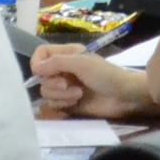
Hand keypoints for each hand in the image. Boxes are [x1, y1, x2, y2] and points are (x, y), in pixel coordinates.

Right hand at [30, 44, 149, 119]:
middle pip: (42, 77)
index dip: (37, 63)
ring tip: (78, 94)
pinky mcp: (69, 103)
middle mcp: (64, 70)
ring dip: (60, 95)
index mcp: (67, 55)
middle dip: (53, 83)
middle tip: (67, 84)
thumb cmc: (106, 75)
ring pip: (47, 92)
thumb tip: (35, 68)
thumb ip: (56, 63)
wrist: (124, 96)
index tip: (40, 72)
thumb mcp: (81, 64)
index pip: (42, 54)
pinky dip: (62, 104)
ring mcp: (66, 87)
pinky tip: (76, 102)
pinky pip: (54, 104)